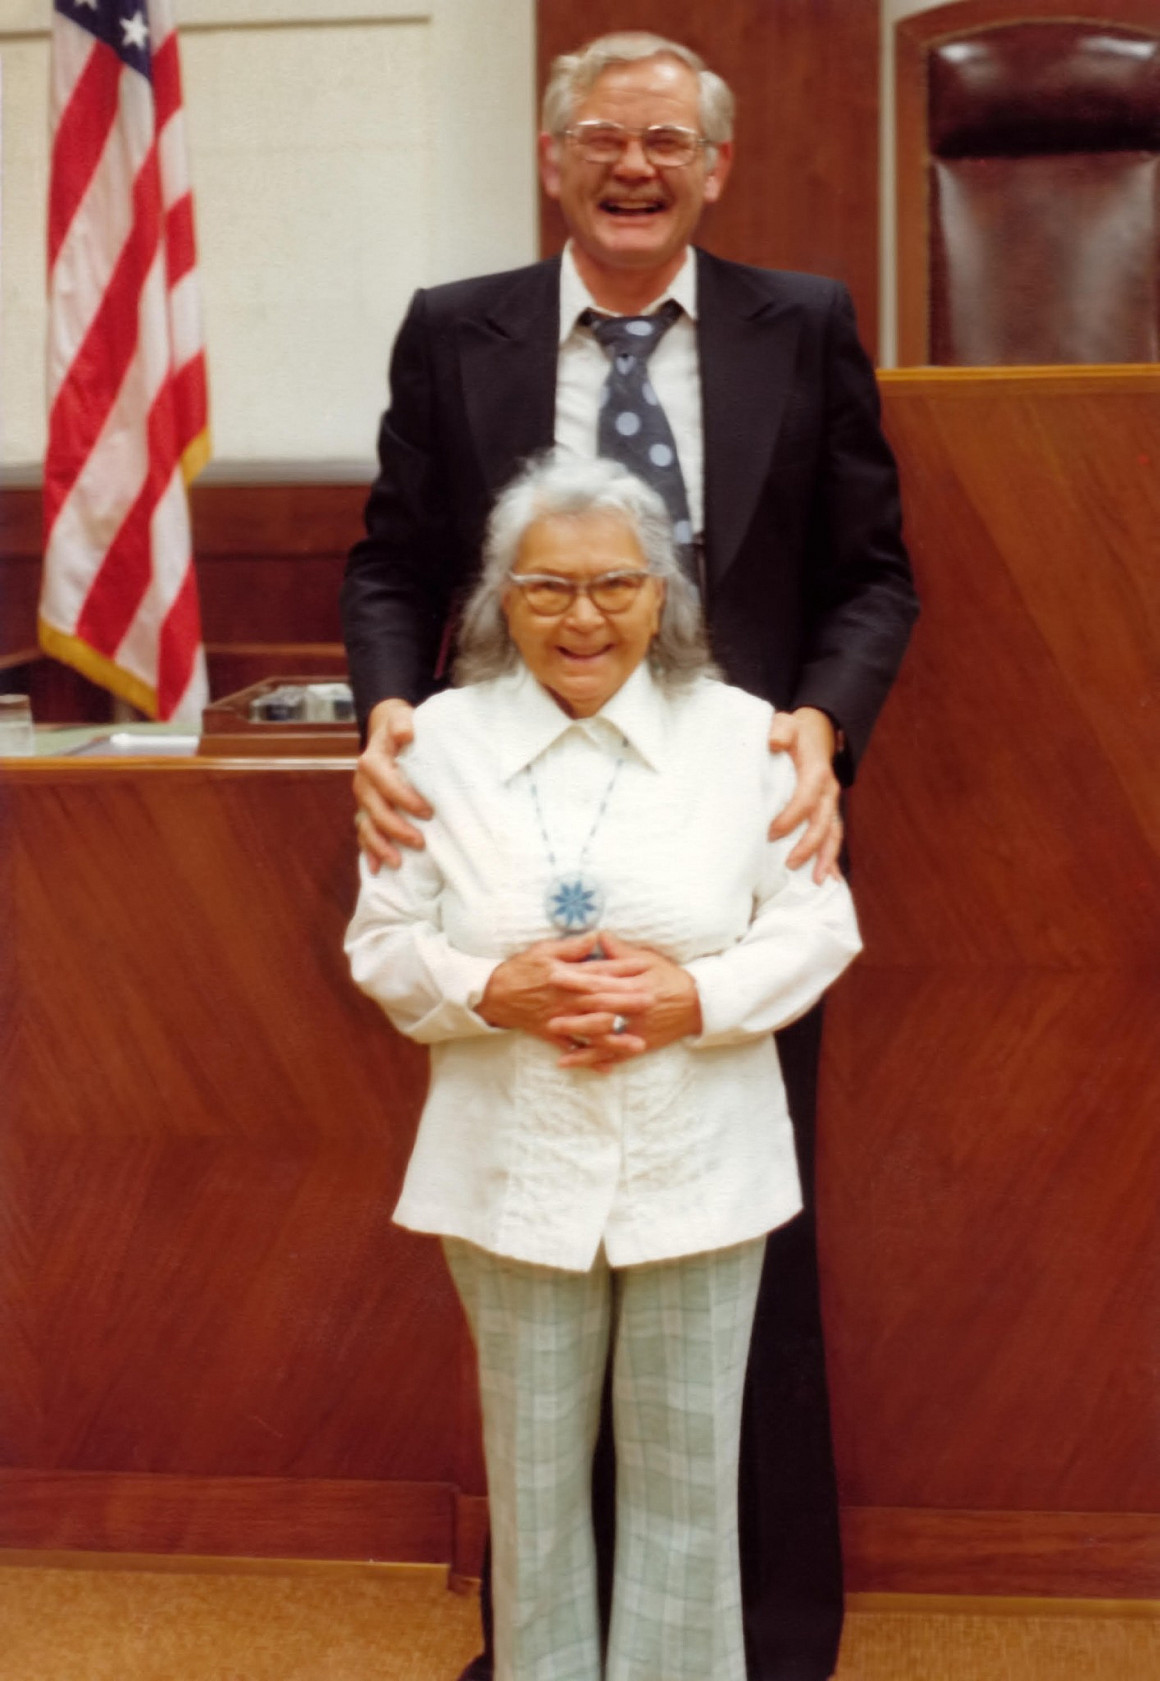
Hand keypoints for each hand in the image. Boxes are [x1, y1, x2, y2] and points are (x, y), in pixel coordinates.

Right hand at [353, 698, 432, 871]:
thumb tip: (405, 733)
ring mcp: (363, 800)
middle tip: (421, 842)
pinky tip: (378, 868)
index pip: (385, 783)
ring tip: (398, 862)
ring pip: (366, 826)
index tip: (428, 812)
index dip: (404, 799)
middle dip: (396, 829)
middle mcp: (363, 783)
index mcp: (371, 762)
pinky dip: (369, 851)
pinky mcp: (365, 811)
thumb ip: (401, 722)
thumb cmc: (400, 726)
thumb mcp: (401, 717)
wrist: (386, 730)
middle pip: (375, 810)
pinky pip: (363, 834)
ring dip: (380, 846)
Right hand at [479, 933, 651, 1066]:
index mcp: (567, 976)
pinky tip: (607, 1068)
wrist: (493, 994)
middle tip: (651, 1003)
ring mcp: (560, 1019)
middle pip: (602, 1001)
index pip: (601, 972)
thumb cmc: (520, 968)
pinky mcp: (551, 1034)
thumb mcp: (544, 950)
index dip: (624, 969)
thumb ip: (572, 947)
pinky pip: (573, 1049)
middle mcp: (567, 999)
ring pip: (591, 1031)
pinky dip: (588, 1059)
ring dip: (615, 1038)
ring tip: (638, 1045)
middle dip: (627, 1003)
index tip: (645, 967)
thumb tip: (596, 937)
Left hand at [548, 931, 701, 1071]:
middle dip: (571, 1008)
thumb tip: (599, 936)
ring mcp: (635, 1030)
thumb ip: (622, 953)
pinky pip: (611, 1055)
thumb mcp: (649, 961)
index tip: (553, 975)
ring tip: (551, 1032)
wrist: (699, 1005)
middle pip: (598, 1008)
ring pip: (602, 1034)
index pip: (601, 981)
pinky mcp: (637, 1046)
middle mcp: (635, 1009)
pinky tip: (568, 1060)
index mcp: (635, 985)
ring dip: (576, 1034)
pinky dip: (589, 1059)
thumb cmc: (670, 978)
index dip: (577, 979)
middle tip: (545, 1006)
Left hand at [767, 706, 842, 882]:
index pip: (806, 800)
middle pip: (823, 824)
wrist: (815, 734)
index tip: (770, 833)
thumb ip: (780, 730)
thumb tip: (774, 742)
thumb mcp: (786, 723)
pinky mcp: (828, 812)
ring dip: (827, 859)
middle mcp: (829, 792)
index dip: (790, 818)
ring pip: (833, 835)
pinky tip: (830, 879)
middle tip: (789, 865)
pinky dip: (832, 858)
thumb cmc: (795, 732)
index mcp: (817, 773)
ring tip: (818, 882)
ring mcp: (831, 804)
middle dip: (809, 847)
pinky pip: (833, 838)